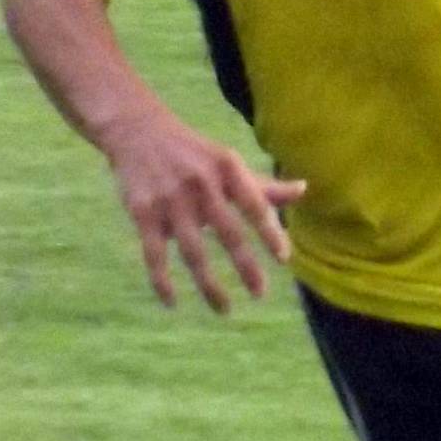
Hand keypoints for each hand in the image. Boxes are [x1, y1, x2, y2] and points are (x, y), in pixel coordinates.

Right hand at [104, 113, 303, 313]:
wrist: (137, 131)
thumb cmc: (194, 153)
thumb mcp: (229, 162)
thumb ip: (263, 185)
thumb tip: (303, 190)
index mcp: (227, 169)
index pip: (255, 205)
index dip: (270, 231)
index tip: (284, 258)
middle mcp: (201, 185)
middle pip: (228, 233)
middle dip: (246, 266)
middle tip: (260, 294)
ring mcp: (170, 200)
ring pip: (193, 251)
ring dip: (209, 284)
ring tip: (225, 309)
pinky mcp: (142, 213)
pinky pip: (154, 254)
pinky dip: (162, 280)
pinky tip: (173, 303)